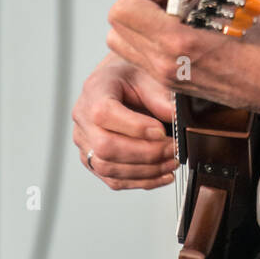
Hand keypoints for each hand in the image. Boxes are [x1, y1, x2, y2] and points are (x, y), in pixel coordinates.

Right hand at [72, 55, 176, 190]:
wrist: (119, 83)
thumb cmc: (131, 78)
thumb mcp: (148, 77)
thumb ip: (160, 98)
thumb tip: (176, 119)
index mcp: (94, 91)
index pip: (104, 113)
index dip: (134, 127)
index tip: (161, 131)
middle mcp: (82, 119)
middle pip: (105, 146)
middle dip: (145, 153)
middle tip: (172, 149)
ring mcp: (85, 143)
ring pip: (108, 168)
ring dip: (146, 171)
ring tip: (171, 163)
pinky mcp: (93, 161)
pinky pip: (113, 180)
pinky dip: (141, 182)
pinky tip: (162, 175)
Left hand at [104, 0, 259, 121]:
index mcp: (176, 41)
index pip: (124, 9)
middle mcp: (165, 62)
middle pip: (116, 26)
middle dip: (138, 6)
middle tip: (167, 1)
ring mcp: (167, 77)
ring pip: (122, 45)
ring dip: (139, 25)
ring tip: (169, 18)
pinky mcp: (173, 85)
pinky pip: (141, 59)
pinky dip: (149, 41)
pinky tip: (179, 33)